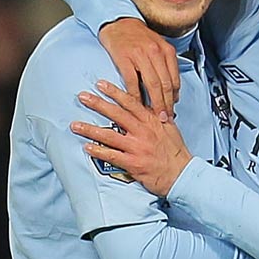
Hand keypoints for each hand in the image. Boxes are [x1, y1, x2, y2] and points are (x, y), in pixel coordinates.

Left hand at [71, 80, 194, 196]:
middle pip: (116, 114)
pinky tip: (87, 148)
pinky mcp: (133, 163)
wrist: (182, 174)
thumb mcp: (169, 129)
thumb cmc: (176, 153)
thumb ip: (156, 117)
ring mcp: (137, 147)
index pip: (130, 102)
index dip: (114, 92)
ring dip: (90, 129)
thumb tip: (150, 107)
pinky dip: (98, 151)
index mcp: (151, 121)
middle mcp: (143, 131)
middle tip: (83, 97)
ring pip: (109, 135)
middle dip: (98, 104)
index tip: (101, 84)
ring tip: (75, 125)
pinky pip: (112, 156)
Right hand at [101, 18, 179, 114]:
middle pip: (165, 85)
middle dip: (167, 104)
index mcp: (166, 51)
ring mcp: (140, 56)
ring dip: (154, 104)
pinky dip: (135, 96)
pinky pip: (132, 82)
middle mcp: (156, 52)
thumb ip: (165, 66)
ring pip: (152, 85)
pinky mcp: (125, 59)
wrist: (118, 23)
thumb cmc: (138, 37)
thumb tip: (171, 91)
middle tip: (166, 119)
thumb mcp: (158, 47)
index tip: (173, 109)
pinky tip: (136, 105)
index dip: (175, 98)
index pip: (174, 79)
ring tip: (154, 116)